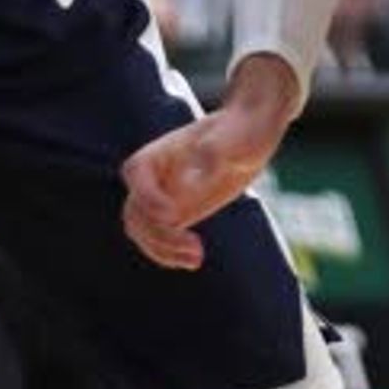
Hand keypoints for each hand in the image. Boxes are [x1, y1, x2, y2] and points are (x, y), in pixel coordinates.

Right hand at [120, 62, 296, 267]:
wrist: (253, 131)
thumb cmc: (243, 129)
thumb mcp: (234, 139)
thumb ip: (214, 154)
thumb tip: (194, 180)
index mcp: (159, 151)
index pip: (135, 175)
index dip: (147, 198)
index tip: (173, 213)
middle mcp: (155, 177)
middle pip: (135, 212)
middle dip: (158, 234)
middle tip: (194, 247)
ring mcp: (164, 197)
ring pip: (143, 231)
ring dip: (163, 250)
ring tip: (196, 259)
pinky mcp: (178, 212)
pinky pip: (160, 238)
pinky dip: (170, 253)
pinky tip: (195, 260)